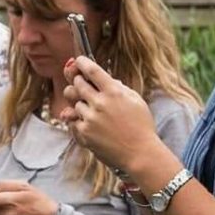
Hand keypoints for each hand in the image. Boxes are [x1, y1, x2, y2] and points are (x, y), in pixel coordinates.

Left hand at [63, 57, 165, 174]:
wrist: (140, 153)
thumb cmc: (141, 126)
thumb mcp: (135, 100)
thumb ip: (118, 88)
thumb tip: (106, 79)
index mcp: (114, 92)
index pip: (92, 71)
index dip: (82, 63)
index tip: (78, 61)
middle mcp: (100, 103)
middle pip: (77, 84)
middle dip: (78, 82)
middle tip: (83, 85)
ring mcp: (90, 118)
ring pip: (74, 103)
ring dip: (82, 104)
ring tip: (95, 112)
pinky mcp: (83, 133)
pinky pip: (72, 120)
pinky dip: (79, 120)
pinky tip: (91, 124)